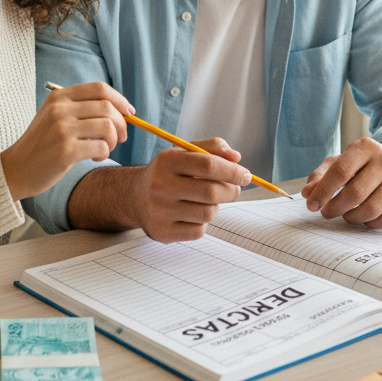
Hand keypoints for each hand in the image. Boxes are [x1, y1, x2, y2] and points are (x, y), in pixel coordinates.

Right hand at [1, 81, 132, 200]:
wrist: (15, 169)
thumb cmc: (42, 144)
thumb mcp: (55, 116)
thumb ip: (81, 108)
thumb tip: (122, 109)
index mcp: (59, 97)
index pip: (99, 88)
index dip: (120, 99)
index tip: (130, 112)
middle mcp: (60, 109)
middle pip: (107, 107)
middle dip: (122, 123)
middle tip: (120, 137)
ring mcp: (62, 129)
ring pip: (107, 126)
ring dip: (113, 140)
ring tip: (104, 148)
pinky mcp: (65, 151)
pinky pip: (101, 146)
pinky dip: (104, 153)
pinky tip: (95, 157)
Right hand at [125, 138, 251, 242]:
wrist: (135, 196)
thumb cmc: (170, 172)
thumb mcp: (186, 152)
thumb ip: (213, 148)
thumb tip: (236, 158)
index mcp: (168, 161)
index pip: (209, 165)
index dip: (233, 171)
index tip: (246, 175)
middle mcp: (160, 185)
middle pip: (211, 192)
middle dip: (232, 191)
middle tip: (235, 189)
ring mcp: (159, 211)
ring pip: (208, 213)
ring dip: (216, 206)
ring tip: (206, 200)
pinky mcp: (162, 232)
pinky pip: (198, 230)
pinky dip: (203, 222)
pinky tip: (192, 213)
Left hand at [299, 135, 381, 228]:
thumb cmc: (363, 165)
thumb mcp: (341, 161)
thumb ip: (321, 176)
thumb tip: (307, 194)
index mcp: (365, 147)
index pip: (340, 172)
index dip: (323, 191)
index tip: (311, 205)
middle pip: (355, 194)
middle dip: (335, 208)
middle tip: (326, 212)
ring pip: (370, 210)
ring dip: (351, 218)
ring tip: (345, 214)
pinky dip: (370, 224)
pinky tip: (364, 217)